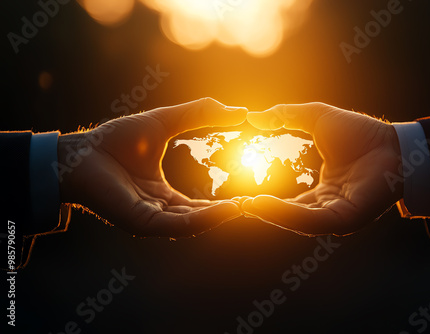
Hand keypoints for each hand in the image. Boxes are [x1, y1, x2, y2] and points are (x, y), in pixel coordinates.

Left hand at [58, 98, 246, 237]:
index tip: (250, 192)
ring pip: (193, 225)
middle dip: (227, 214)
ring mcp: (149, 219)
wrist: (79, 150)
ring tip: (246, 206)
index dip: (225, 202)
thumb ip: (199, 115)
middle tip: (256, 204)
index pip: (200, 206)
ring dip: (220, 218)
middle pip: (200, 220)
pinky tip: (226, 210)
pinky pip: (177, 225)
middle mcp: (158, 213)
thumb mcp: (165, 123)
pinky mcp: (140, 221)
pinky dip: (204, 220)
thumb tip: (239, 111)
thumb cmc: (115, 140)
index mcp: (163, 198)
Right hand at [240, 103, 402, 235]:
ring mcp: (337, 216)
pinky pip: (311, 221)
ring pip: (297, 221)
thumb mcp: (315, 119)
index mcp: (322, 193)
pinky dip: (286, 215)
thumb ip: (286, 117)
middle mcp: (328, 209)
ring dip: (270, 214)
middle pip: (289, 216)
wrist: (394, 141)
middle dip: (263, 212)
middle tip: (236, 204)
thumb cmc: (360, 133)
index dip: (265, 199)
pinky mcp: (346, 219)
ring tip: (245, 205)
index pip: (288, 202)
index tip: (241, 192)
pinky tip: (263, 204)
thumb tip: (253, 116)